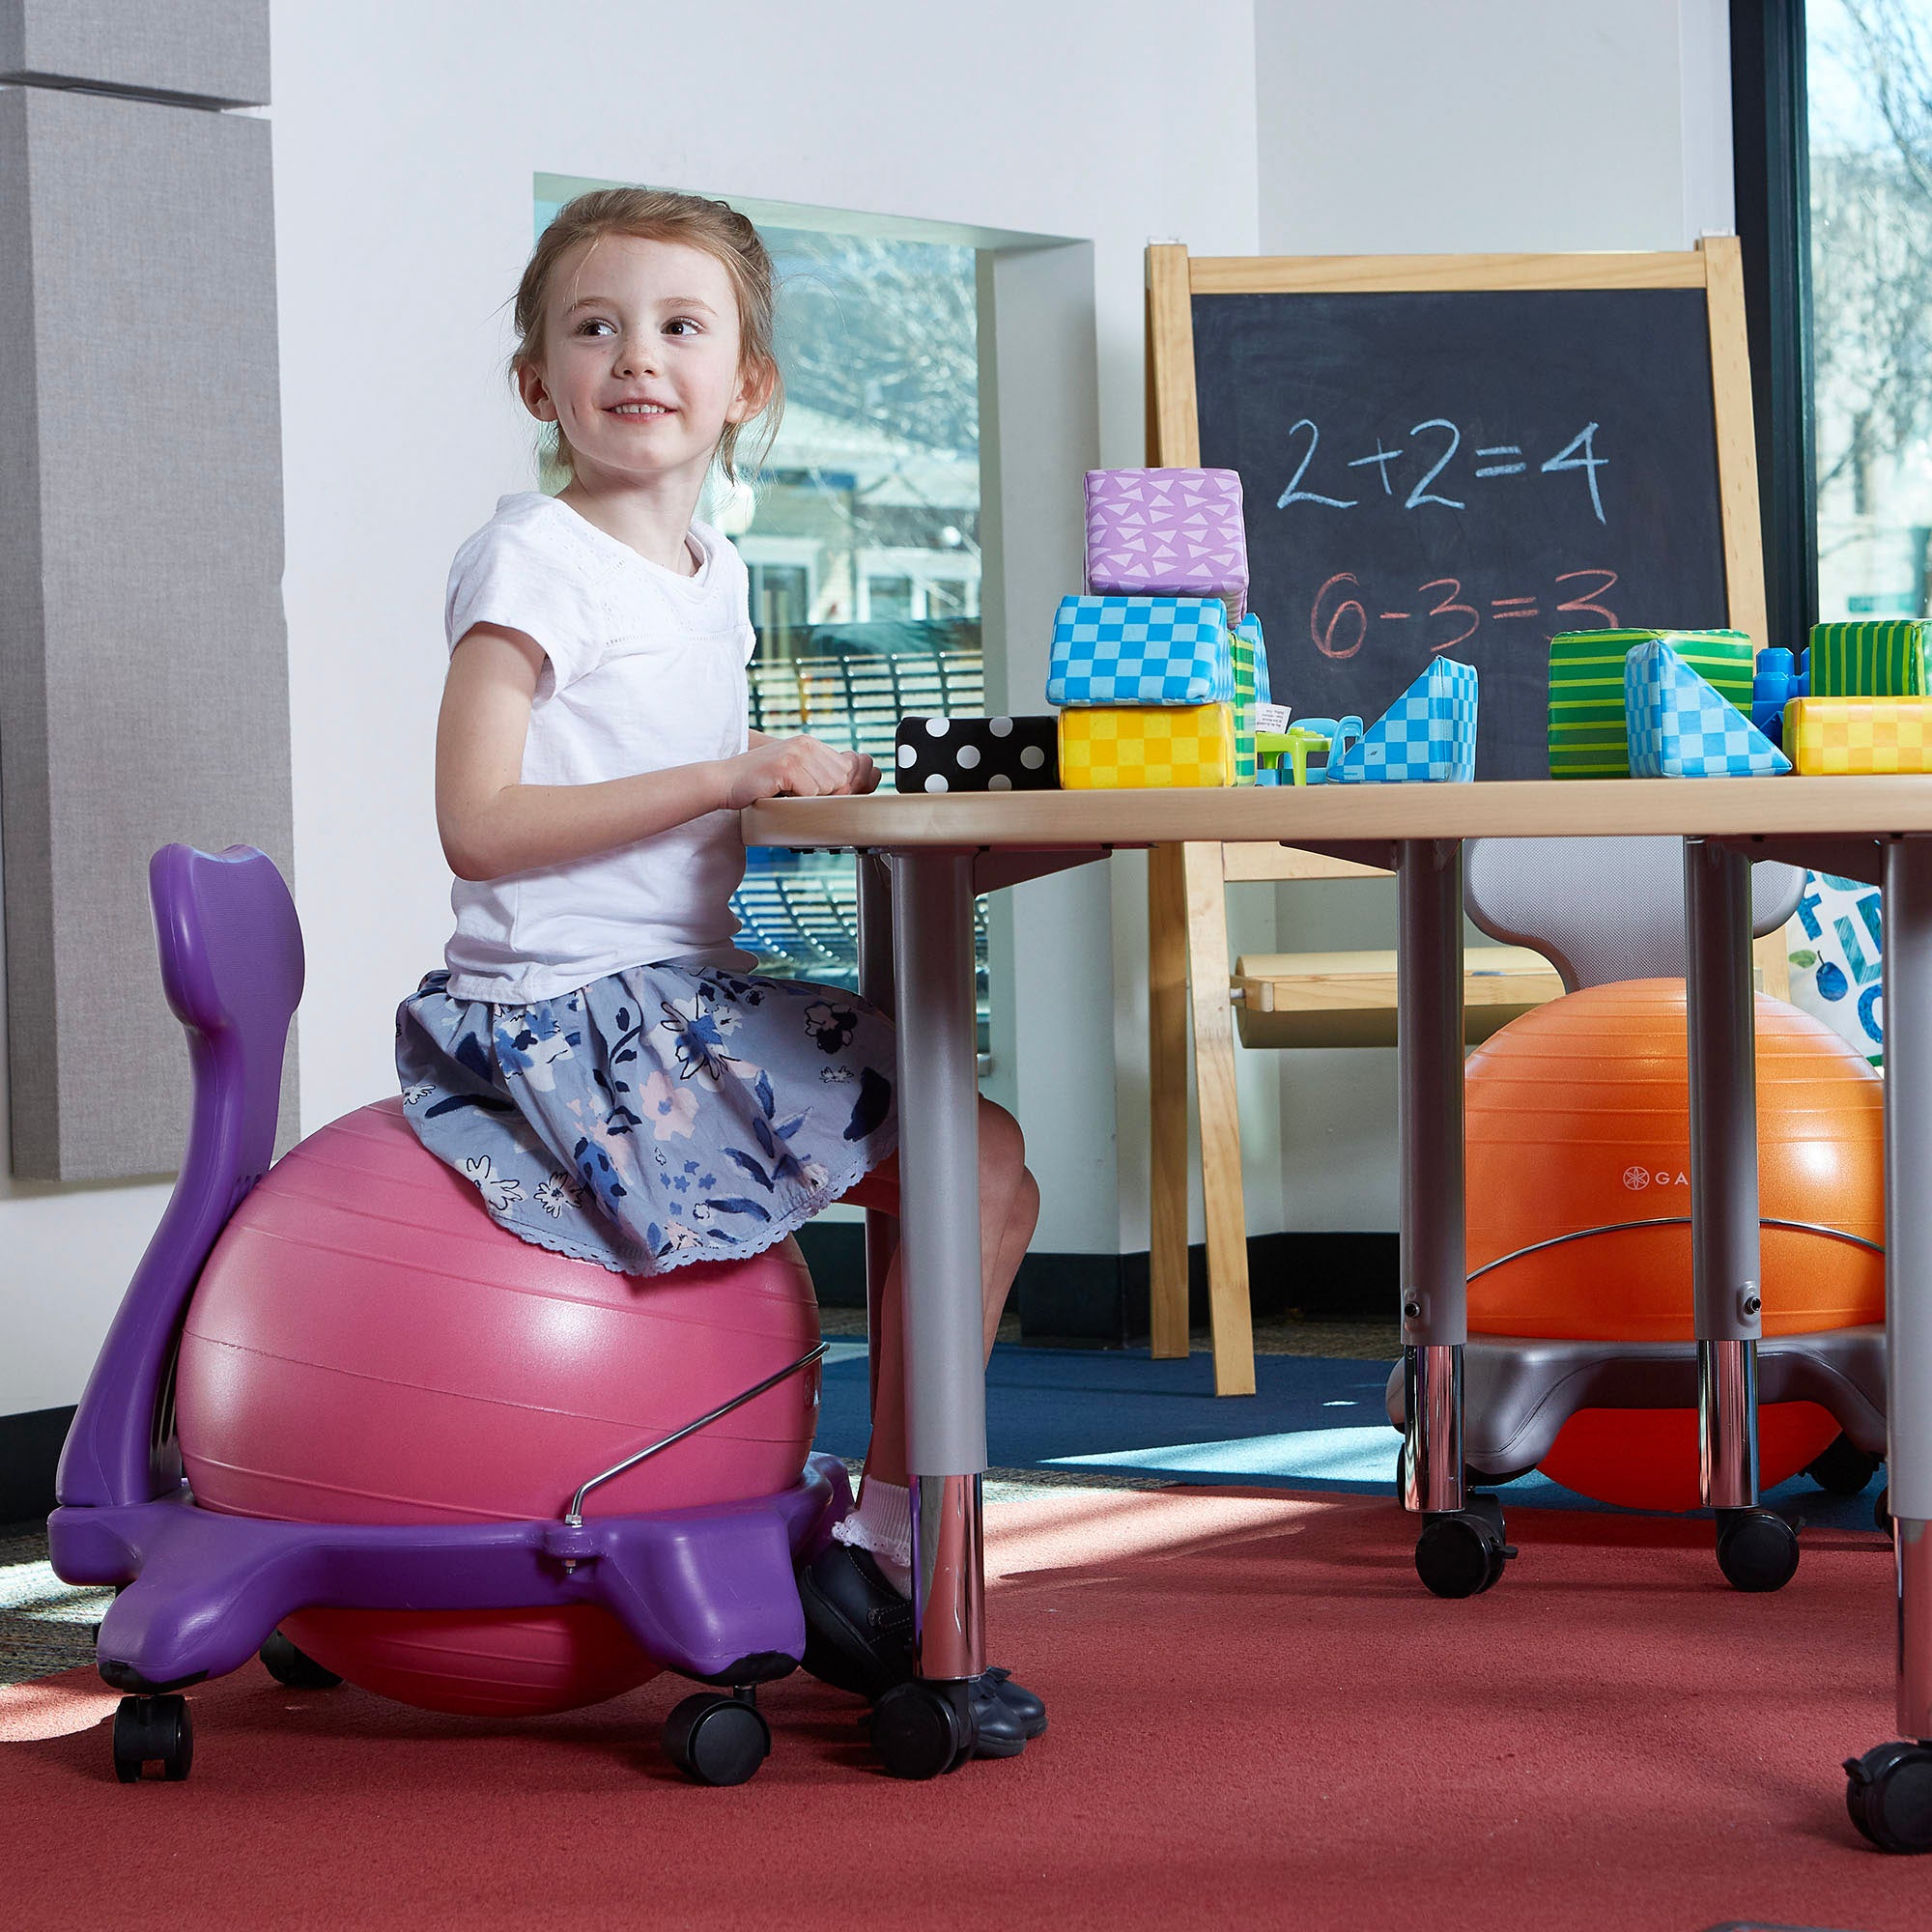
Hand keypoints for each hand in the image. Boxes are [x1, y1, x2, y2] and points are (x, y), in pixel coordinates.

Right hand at [723, 735, 878, 807]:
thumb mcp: (795, 771)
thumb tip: (852, 786)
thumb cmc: (760, 782)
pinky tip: (778, 793)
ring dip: (807, 798)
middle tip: (796, 794)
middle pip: (839, 780)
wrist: (726, 781)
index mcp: (811, 743)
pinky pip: (809, 794)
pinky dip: (796, 801)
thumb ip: (820, 773)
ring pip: (826, 788)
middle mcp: (806, 744)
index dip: (836, 788)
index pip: (845, 769)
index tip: (814, 794)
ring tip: (786, 793)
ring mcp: (796, 753)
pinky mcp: (786, 767)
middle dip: (822, 794)